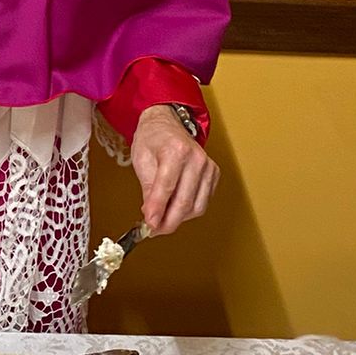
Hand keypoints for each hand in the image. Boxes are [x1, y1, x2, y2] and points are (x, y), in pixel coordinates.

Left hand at [130, 106, 218, 235]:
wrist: (167, 124)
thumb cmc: (153, 139)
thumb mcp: (141, 160)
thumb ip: (147, 189)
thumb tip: (151, 216)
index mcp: (176, 150)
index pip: (167, 188)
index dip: (157, 210)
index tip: (148, 225)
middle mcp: (197, 158)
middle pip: (185, 202)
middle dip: (168, 222)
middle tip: (154, 230)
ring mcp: (208, 167)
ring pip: (196, 207)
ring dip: (178, 219)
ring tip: (162, 220)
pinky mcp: (214, 175)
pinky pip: (203, 202)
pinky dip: (188, 212)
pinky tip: (175, 209)